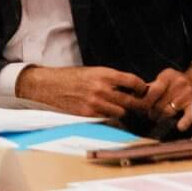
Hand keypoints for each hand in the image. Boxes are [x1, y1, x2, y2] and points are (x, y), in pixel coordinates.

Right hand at [17, 64, 149, 119]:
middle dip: (137, 103)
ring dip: (121, 111)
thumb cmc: (71, 77)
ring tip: (117, 107)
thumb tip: (131, 87)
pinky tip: (105, 112)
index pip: (133, 81)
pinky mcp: (88, 115)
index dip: (141, 87)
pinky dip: (109, 117)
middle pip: (131, 101)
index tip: (143, 90)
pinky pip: (107, 119)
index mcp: (104, 74)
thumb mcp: (93, 71)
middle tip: (138, 103)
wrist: (49, 85)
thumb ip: (111, 79)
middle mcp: (101, 89)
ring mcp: (95, 104)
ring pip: (121, 113)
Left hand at [141, 65, 191, 128]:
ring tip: (158, 116)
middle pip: (160, 104)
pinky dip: (184, 121)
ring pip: (169, 111)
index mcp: (168, 76)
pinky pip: (188, 114)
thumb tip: (132, 97)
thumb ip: (148, 88)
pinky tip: (180, 126)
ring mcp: (187, 94)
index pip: (154, 90)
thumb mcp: (161, 79)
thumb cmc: (171, 82)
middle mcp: (179, 83)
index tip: (141, 107)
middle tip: (149, 114)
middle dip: (152, 111)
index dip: (146, 101)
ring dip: (161, 117)